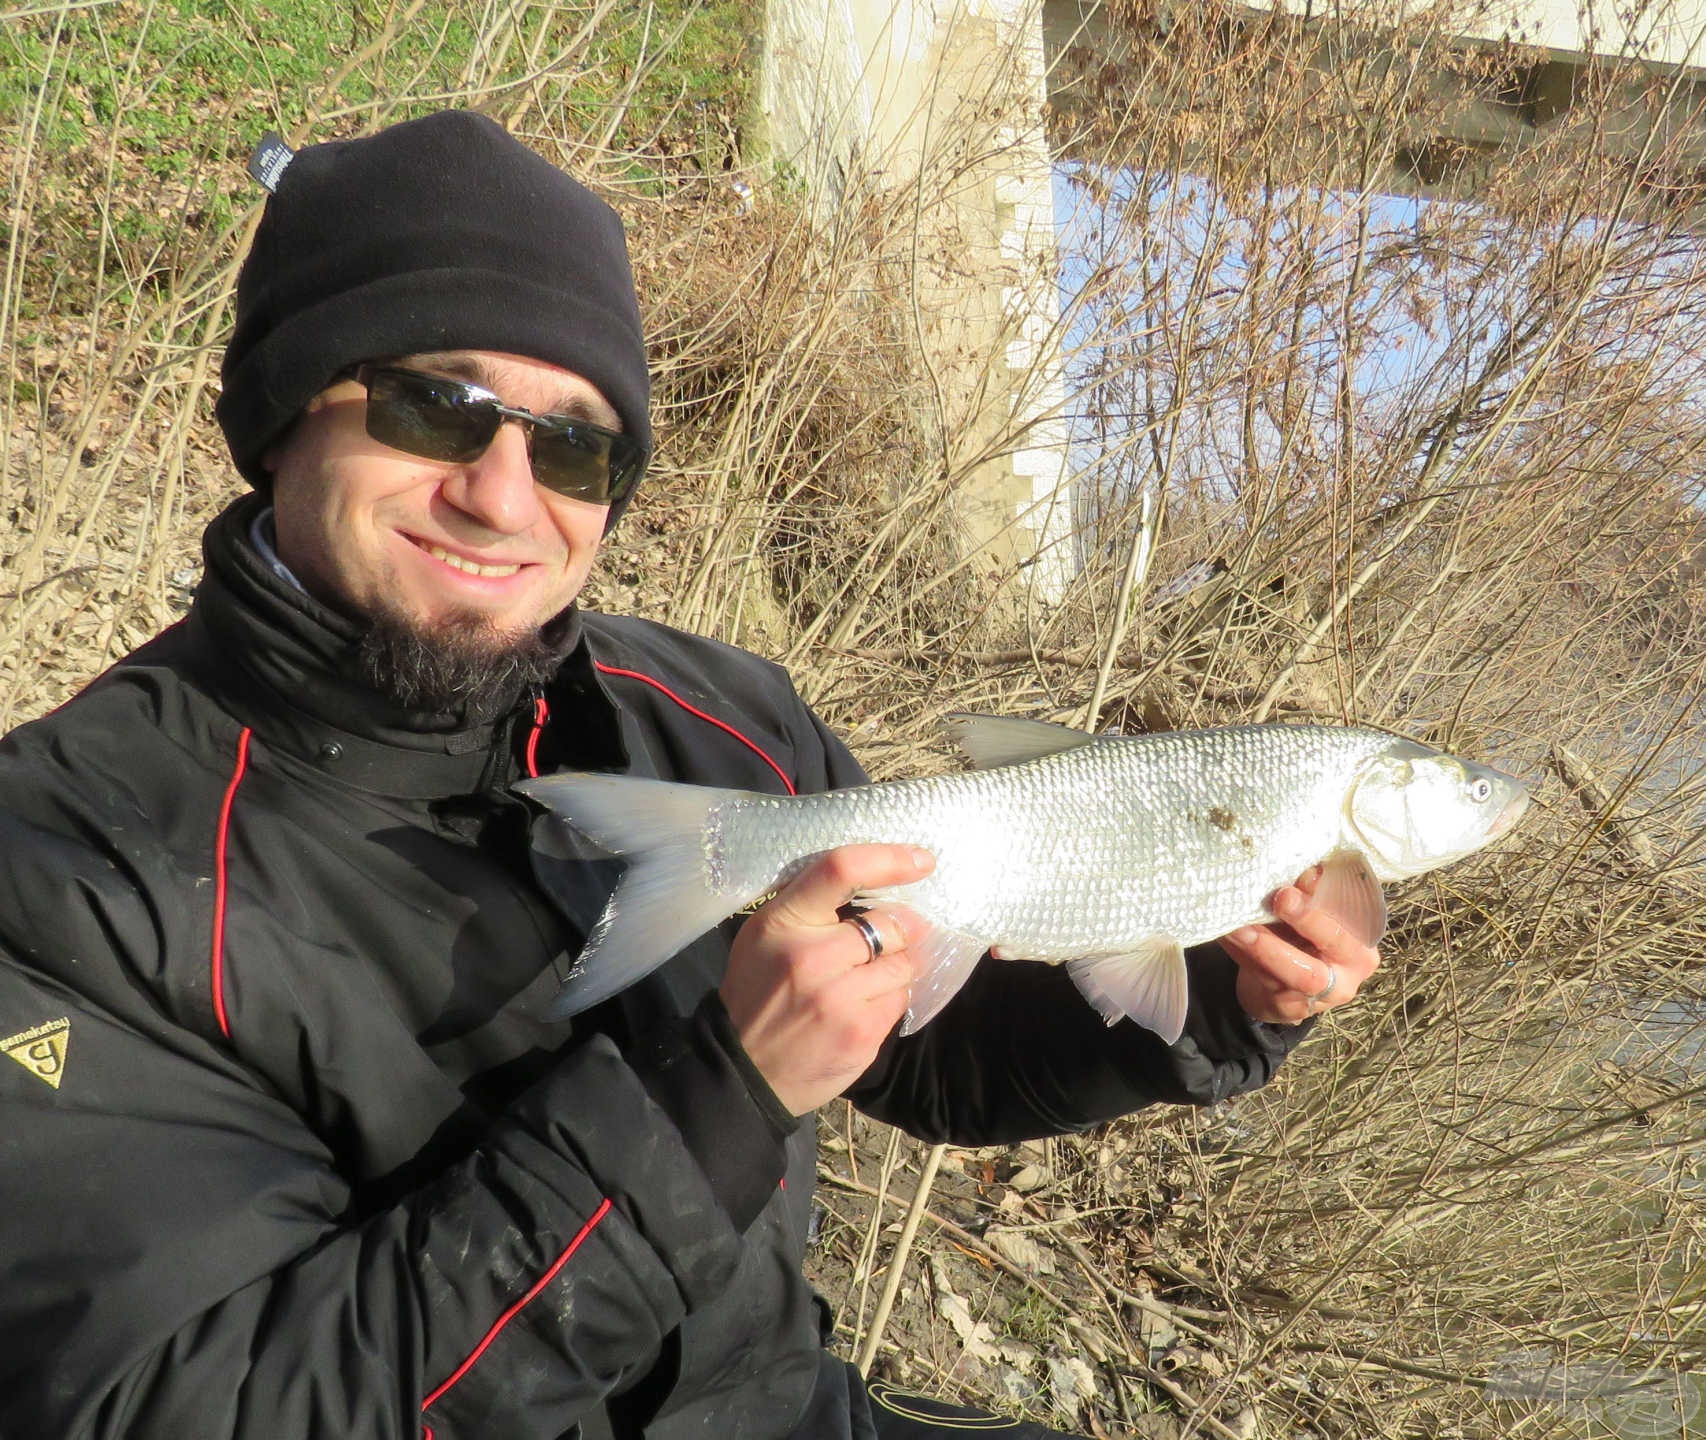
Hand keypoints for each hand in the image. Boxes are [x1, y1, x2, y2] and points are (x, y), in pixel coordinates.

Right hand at [720, 844, 934, 1115]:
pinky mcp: (861, 1034)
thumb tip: (881, 883)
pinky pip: (901, 1000)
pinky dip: (891, 998)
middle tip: (890, 938)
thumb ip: (812, 907)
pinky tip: (864, 1006)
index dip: (889, 859)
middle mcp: (812, 956)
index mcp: (783, 922)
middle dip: (899, 928)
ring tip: (868, 978)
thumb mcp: (764, 936)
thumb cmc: (757, 993)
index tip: (922, 860)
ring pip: (904, 963)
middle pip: (890, 923)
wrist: (743, 1070)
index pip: (841, 870)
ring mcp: (839, 999)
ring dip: (897, 966)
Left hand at [1218, 866, 1380, 1025]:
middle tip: (1281, 897)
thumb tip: (1311, 871)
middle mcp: (1349, 972)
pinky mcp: (1291, 1009)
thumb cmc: (1299, 942)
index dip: (1332, 895)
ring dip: (1266, 944)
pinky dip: (1243, 954)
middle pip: (1334, 945)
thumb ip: (1311, 899)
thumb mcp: (1310, 918)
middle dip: (1307, 919)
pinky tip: (1227, 935)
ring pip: (1297, 972)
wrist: (1280, 989)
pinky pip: (1266, 978)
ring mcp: (1322, 996)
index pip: (1353, 918)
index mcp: (1360, 943)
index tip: (1307, 875)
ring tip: (1240, 922)